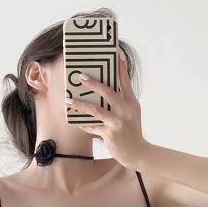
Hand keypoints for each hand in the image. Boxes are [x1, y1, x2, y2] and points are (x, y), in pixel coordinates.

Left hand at [68, 53, 148, 168]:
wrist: (138, 153)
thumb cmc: (132, 132)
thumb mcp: (132, 113)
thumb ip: (122, 100)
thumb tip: (106, 88)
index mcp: (131, 102)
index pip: (124, 81)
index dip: (119, 66)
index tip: (113, 53)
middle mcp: (125, 110)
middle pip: (107, 92)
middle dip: (93, 83)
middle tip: (80, 76)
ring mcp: (117, 122)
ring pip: (96, 110)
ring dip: (80, 104)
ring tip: (68, 100)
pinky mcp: (110, 134)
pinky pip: (93, 127)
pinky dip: (84, 124)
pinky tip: (76, 121)